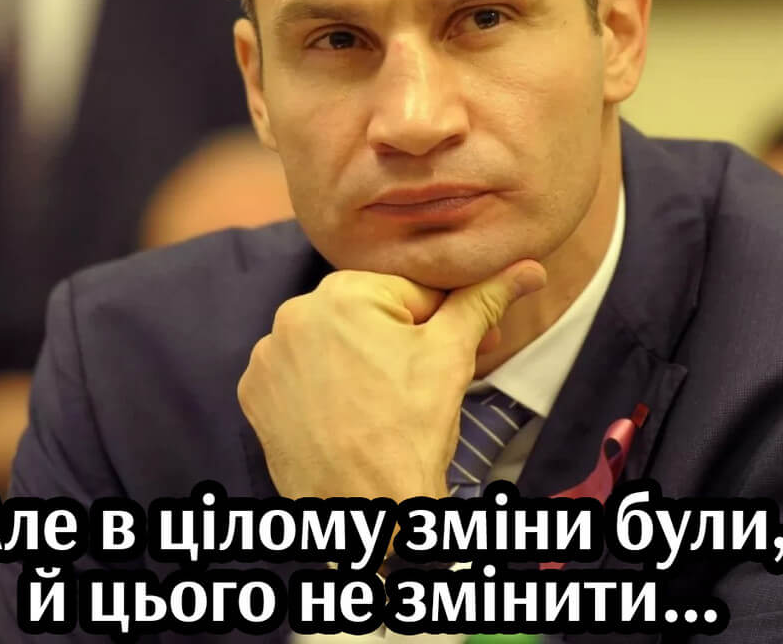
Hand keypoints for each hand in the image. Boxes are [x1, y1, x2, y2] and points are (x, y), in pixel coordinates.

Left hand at [237, 259, 546, 501]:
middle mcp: (293, 315)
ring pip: (335, 344)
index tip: (467, 347)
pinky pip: (299, 374)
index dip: (445, 323)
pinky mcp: (253, 393)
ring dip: (363, 361)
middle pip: (370, 317)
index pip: (411, 293)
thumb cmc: (411, 432)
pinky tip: (348, 410)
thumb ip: (484, 300)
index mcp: (342, 292)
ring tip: (388, 400)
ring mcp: (267, 357)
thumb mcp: (452, 355)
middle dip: (406, 341)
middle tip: (430, 380)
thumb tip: (528, 268)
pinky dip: (323, 387)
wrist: (366, 513)